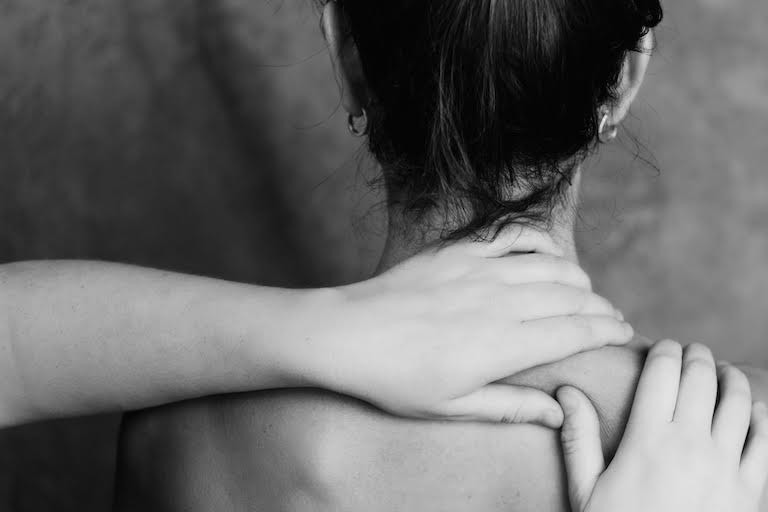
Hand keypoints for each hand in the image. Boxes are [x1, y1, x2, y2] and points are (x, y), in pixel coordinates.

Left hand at [299, 229, 632, 426]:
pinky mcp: (460, 252)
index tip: (623, 333)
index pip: (576, 331)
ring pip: (550, 266)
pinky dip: (540, 244)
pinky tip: (548, 254)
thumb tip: (559, 412)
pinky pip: (514, 238)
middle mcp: (501, 302)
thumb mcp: (453, 407)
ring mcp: (480, 271)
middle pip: (571, 297)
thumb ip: (511, 406)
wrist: (349, 333)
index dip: (607, 330)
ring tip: (584, 293)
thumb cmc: (397, 378)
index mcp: (503, 344)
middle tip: (610, 317)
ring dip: (577, 278)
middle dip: (600, 307)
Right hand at [558, 340, 767, 511]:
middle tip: (691, 351)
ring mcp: (727, 466)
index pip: (662, 371)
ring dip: (730, 379)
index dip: (664, 349)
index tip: (663, 346)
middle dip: (697, 355)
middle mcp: (691, 443)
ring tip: (722, 372)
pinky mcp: (753, 490)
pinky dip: (762, 418)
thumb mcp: (586, 491)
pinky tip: (754, 413)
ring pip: (739, 401)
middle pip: (702, 376)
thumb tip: (565, 392)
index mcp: (648, 438)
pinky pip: (766, 441)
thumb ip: (578, 438)